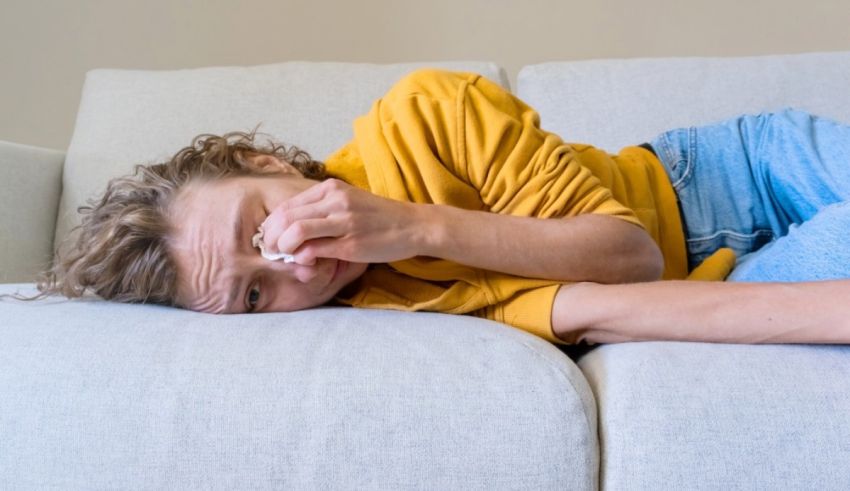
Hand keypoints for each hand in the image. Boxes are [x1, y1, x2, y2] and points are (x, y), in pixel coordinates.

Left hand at [260, 178, 426, 264]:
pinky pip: (314, 249)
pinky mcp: (350, 244)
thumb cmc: (379, 217)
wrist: (413, 226)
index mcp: (331, 188)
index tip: (270, 237)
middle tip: (270, 250)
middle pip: (286, 217)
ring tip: (284, 256)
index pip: (288, 204)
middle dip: (271, 237)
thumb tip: (291, 225)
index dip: (272, 223)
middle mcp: (335, 201)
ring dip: (282, 247)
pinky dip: (301, 257)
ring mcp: (343, 221)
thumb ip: (322, 208)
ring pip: (296, 231)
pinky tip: (303, 261)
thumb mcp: (348, 201)